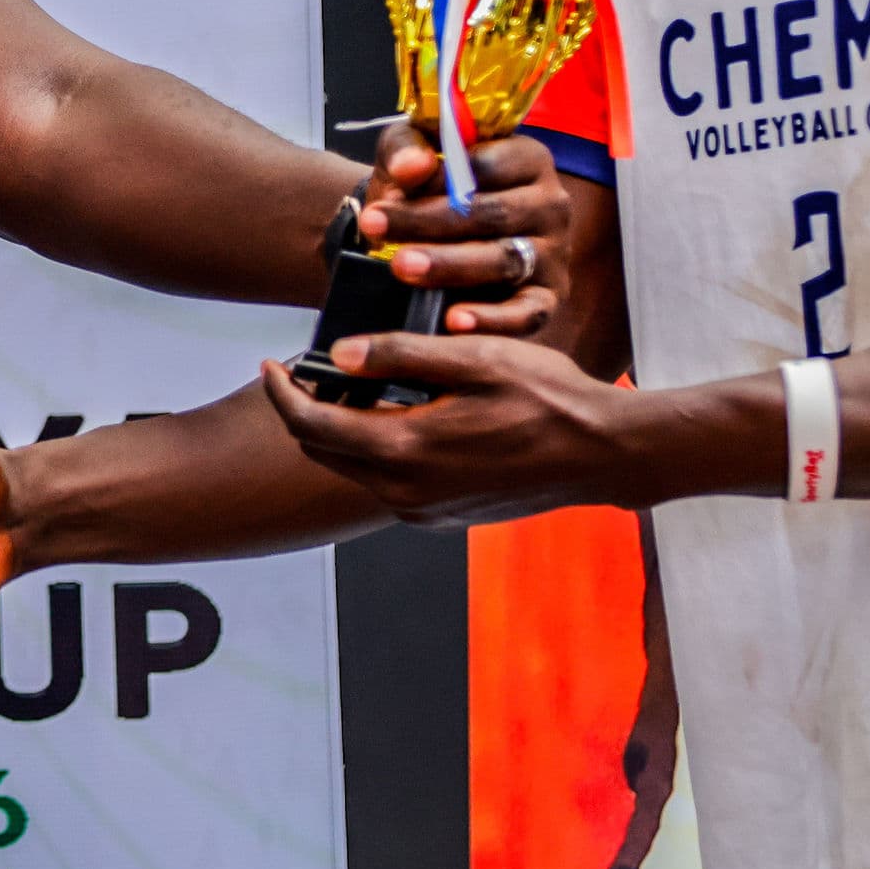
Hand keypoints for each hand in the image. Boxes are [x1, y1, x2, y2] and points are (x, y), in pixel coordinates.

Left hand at [256, 330, 645, 525]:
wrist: (600, 456)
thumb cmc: (548, 400)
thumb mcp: (474, 359)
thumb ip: (401, 354)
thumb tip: (339, 353)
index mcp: (404, 450)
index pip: (311, 424)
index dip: (281, 392)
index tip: (269, 363)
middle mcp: (404, 491)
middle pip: (323, 451)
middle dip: (303, 409)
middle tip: (304, 368)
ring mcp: (422, 509)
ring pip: (353, 468)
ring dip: (339, 429)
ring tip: (348, 384)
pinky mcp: (440, 515)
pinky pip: (385, 481)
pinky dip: (372, 448)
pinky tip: (391, 413)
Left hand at [356, 125, 564, 338]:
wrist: (428, 240)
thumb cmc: (423, 188)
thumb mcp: (408, 155)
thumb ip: (406, 149)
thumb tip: (412, 167)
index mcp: (527, 159)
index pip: (486, 167)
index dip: (438, 179)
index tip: (390, 191)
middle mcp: (550, 205)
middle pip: (494, 213)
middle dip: (430, 222)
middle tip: (376, 227)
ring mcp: (553, 254)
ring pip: (505, 260)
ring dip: (450, 265)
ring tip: (401, 266)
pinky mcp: (547, 299)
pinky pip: (527, 313)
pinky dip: (493, 320)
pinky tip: (453, 321)